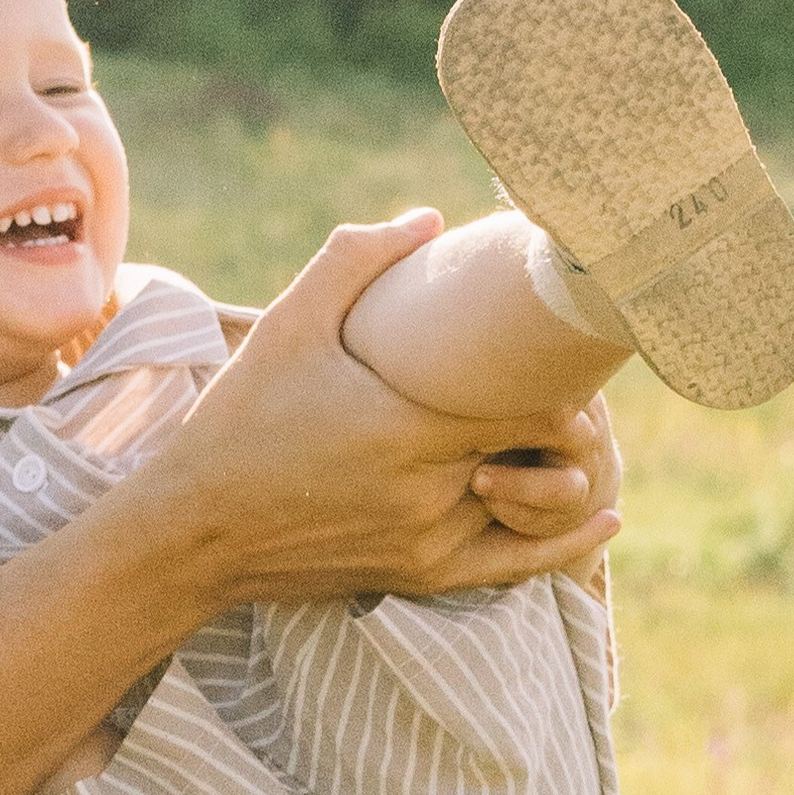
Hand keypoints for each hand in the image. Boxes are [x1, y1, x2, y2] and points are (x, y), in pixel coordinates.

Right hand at [155, 212, 618, 606]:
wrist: (191, 532)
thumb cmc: (233, 423)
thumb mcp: (283, 330)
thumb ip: (352, 263)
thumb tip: (428, 218)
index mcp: (405, 428)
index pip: (534, 404)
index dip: (565, 374)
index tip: (570, 344)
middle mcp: (426, 492)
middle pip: (540, 451)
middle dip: (564, 415)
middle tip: (569, 376)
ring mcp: (426, 540)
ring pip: (529, 502)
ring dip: (553, 466)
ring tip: (567, 431)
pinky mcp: (416, 576)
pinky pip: (513, 565)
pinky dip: (563, 542)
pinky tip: (603, 520)